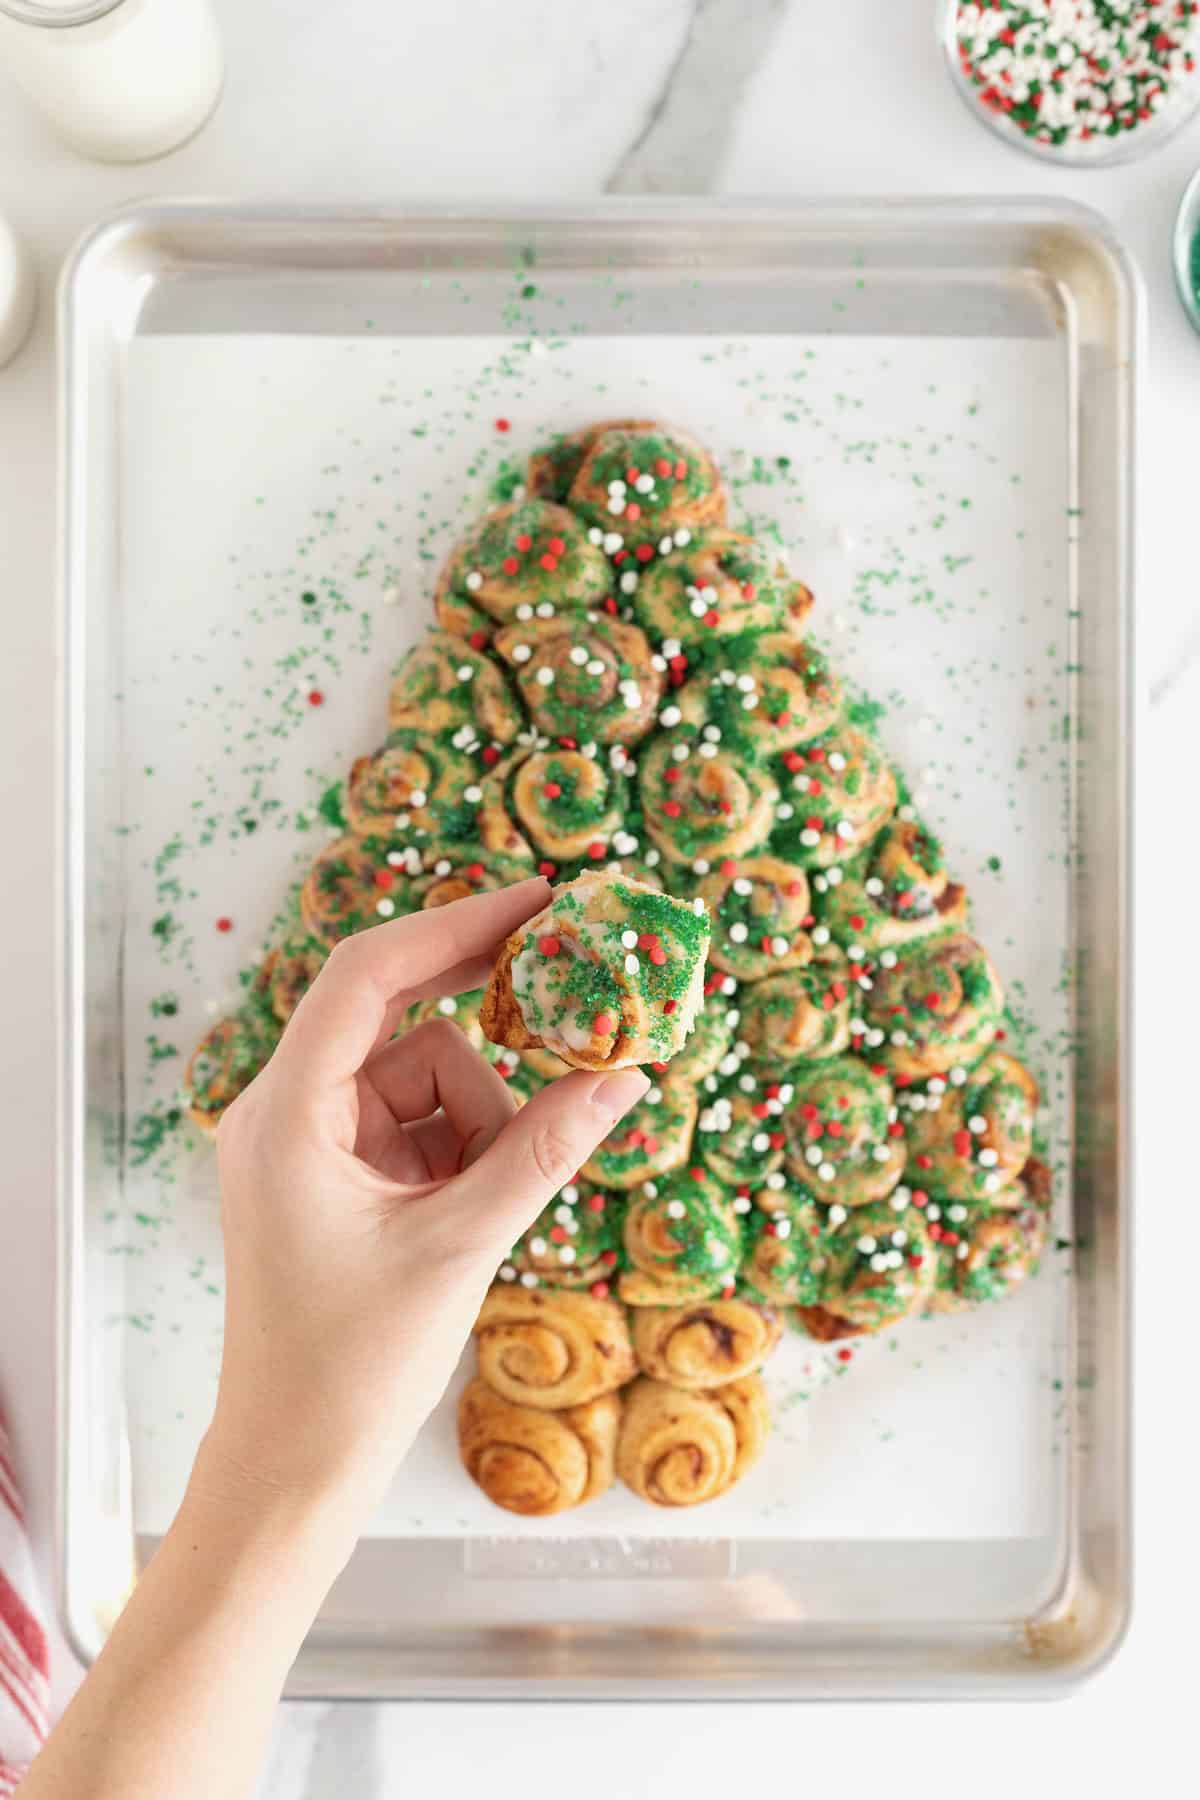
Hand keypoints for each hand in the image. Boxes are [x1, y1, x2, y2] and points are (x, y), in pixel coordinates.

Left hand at [200, 878, 647, 1522]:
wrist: (294, 1461)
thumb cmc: (353, 1366)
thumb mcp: (463, 1245)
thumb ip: (546, 1150)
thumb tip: (628, 1073)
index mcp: (285, 1114)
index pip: (366, 977)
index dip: (454, 927)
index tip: (539, 900)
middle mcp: (283, 1111)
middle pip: (399, 1021)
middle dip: (480, 1016)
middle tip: (567, 984)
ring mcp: (307, 1143)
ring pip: (424, 1078)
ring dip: (478, 1124)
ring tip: (482, 1211)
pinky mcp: (334, 1175)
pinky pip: (419, 1124)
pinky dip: (462, 1152)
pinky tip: (469, 1215)